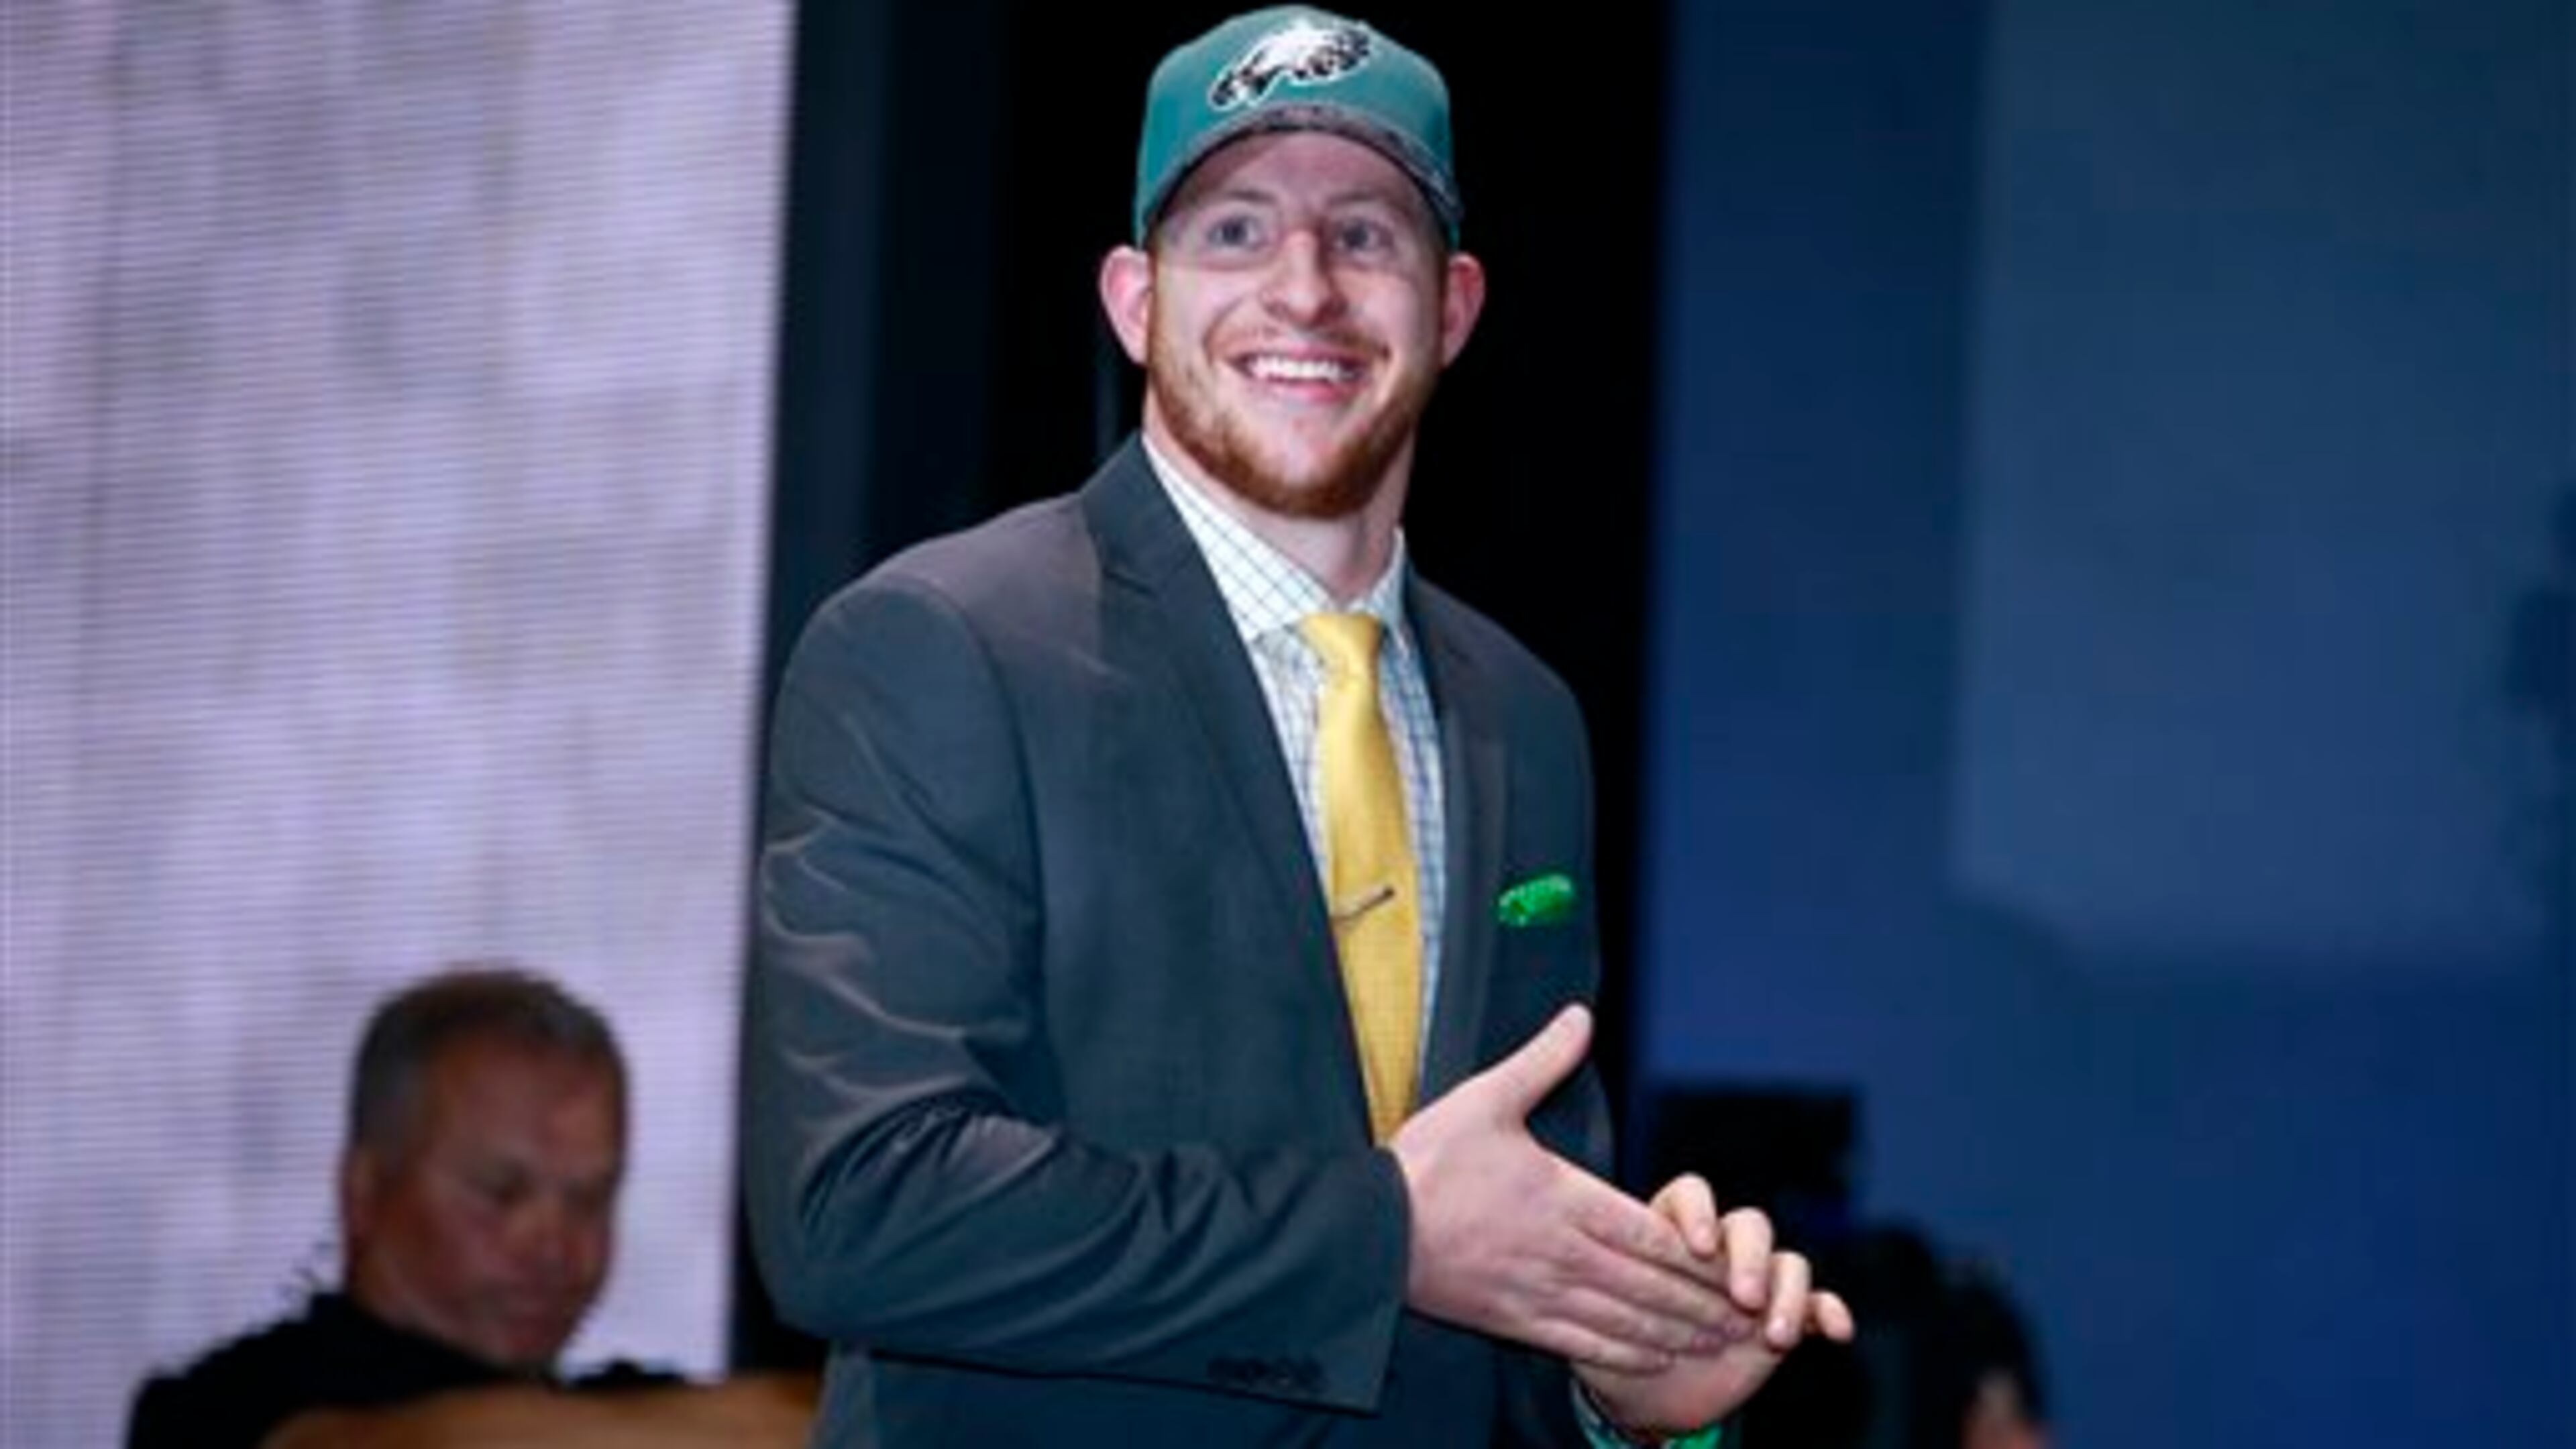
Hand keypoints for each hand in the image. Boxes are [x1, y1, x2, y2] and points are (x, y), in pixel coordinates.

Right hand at [1389, 1006, 1750, 1371]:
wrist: (1368, 1233)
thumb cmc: (1425, 1164)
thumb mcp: (1484, 1099)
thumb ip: (1540, 1060)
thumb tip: (1580, 1015)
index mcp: (1561, 1197)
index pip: (1646, 1231)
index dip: (1696, 1254)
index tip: (1734, 1264)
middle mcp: (1560, 1251)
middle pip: (1648, 1283)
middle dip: (1701, 1300)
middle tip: (1748, 1314)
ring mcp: (1538, 1291)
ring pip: (1624, 1317)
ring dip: (1675, 1329)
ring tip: (1716, 1340)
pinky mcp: (1513, 1319)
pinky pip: (1583, 1342)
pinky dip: (1626, 1352)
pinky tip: (1654, 1357)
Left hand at [1573, 1179, 1855, 1436]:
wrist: (1648, 1397)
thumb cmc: (1613, 1344)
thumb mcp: (1590, 1313)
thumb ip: (1586, 1283)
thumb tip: (1558, 1253)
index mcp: (1669, 1232)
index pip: (1691, 1196)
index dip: (1698, 1213)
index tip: (1697, 1244)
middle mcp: (1719, 1249)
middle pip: (1749, 1225)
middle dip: (1749, 1257)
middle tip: (1740, 1295)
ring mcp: (1757, 1281)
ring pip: (1789, 1262)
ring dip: (1787, 1292)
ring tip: (1774, 1334)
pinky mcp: (1787, 1316)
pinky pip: (1819, 1303)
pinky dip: (1830, 1312)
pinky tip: (1836, 1331)